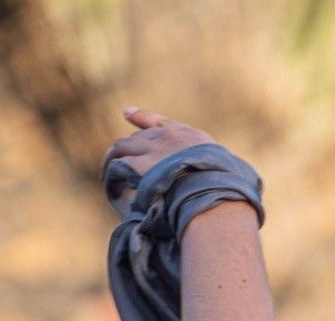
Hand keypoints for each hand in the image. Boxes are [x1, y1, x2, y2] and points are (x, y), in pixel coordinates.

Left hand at [100, 106, 218, 213]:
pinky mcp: (137, 165)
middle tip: (115, 162)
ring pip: (122, 147)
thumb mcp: (227, 175)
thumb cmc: (225, 192)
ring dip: (113, 161)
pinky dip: (112, 177)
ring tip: (107, 176)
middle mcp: (168, 138)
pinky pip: (116, 167)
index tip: (127, 112)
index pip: (161, 123)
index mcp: (190, 138)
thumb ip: (213, 172)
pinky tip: (110, 187)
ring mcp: (151, 149)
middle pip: (139, 137)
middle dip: (128, 149)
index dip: (143, 118)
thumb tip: (224, 182)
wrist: (213, 193)